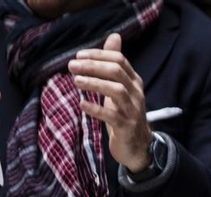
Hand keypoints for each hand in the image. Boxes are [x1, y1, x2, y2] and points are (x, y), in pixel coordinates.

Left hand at [69, 32, 152, 172]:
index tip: (79, 55)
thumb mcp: (121, 86)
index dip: (98, 55)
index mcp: (134, 81)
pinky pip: (112, 116)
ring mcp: (132, 111)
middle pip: (116, 72)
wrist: (138, 147)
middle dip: (93, 66)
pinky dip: (96, 109)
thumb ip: (115, 63)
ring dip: (94, 84)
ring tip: (75, 81)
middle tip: (72, 66)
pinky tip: (82, 104)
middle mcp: (136, 93)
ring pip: (116, 90)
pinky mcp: (126, 127)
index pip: (119, 60)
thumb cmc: (125, 113)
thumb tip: (114, 36)